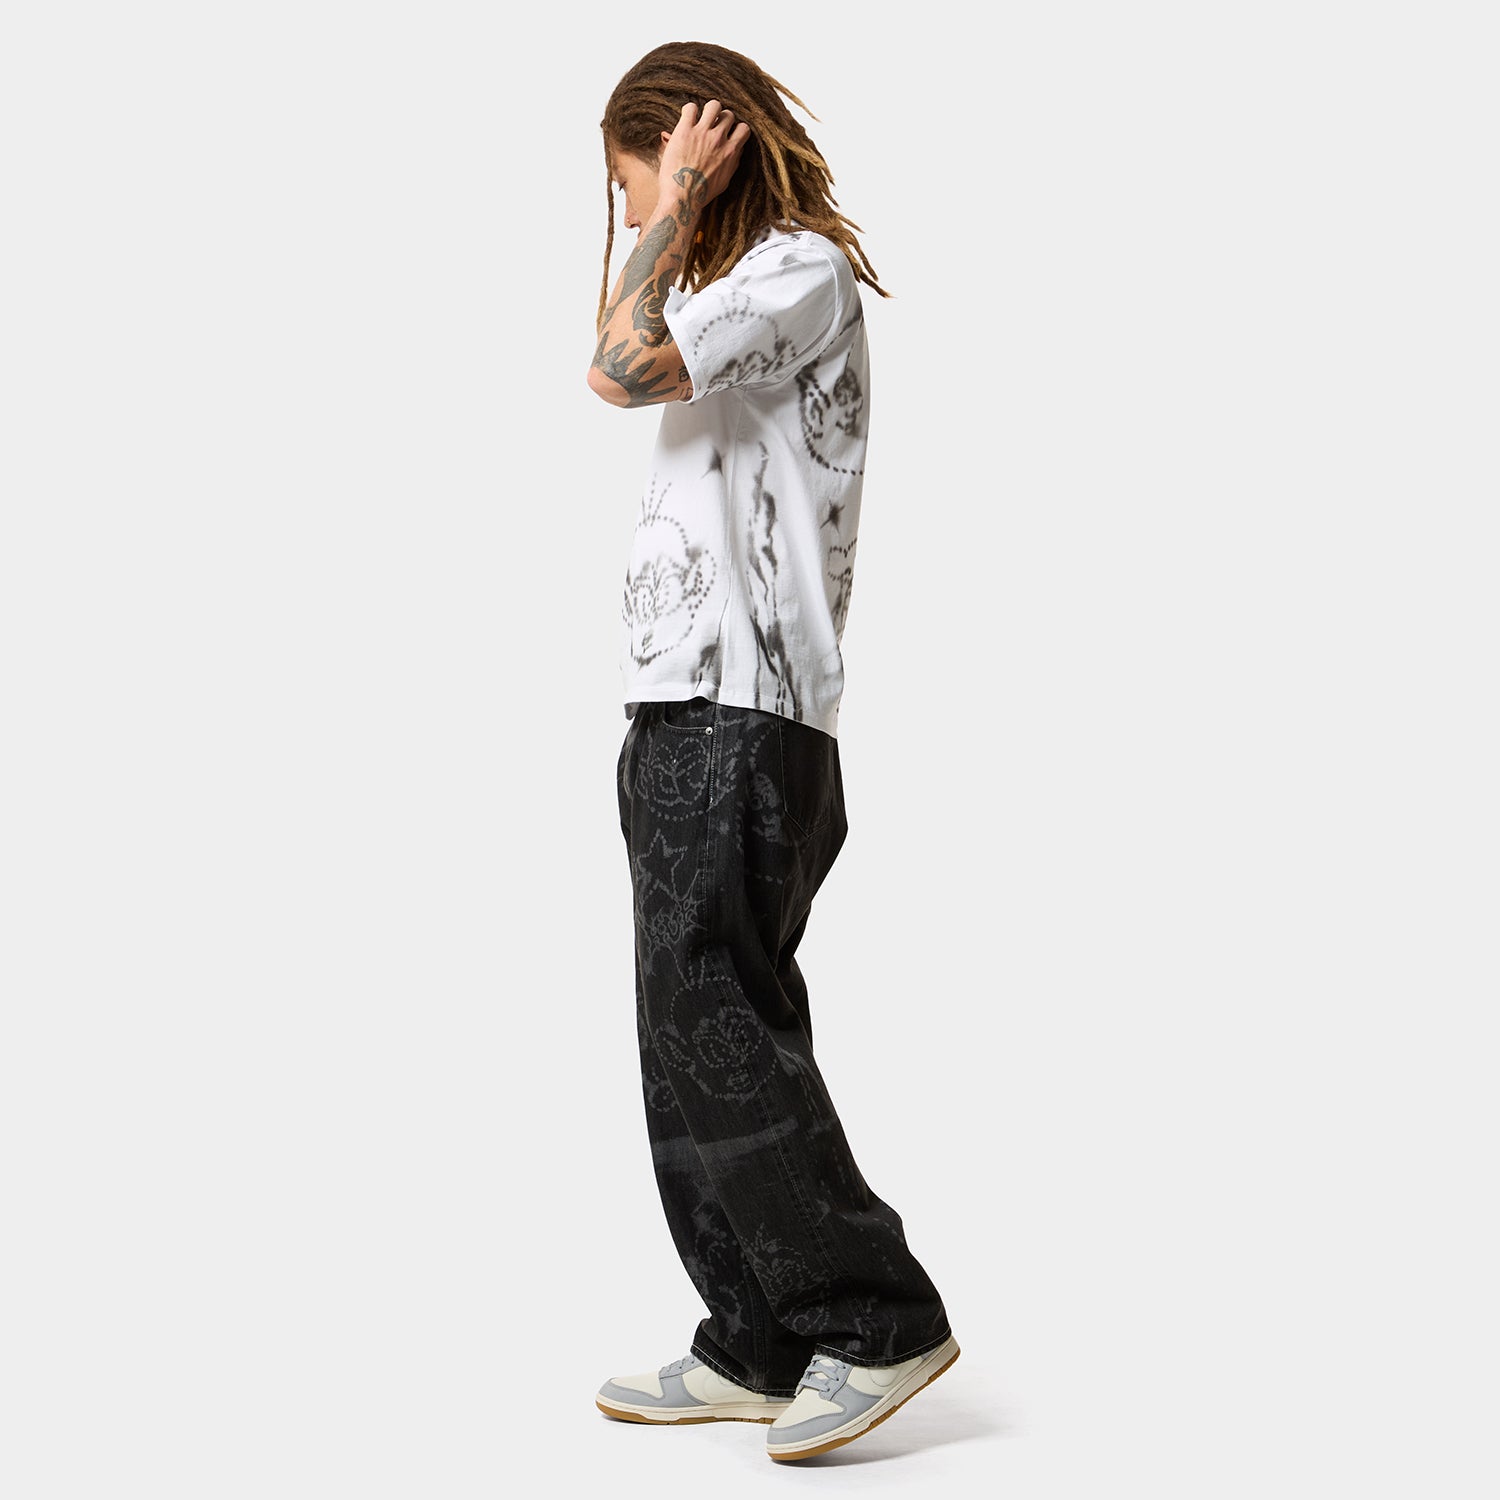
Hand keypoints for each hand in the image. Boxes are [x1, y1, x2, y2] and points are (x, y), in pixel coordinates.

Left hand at [656, 100, 751, 216]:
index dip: (735, 128)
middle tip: (712, 127)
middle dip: (721, 119)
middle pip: (728, 114)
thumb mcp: (725, 181)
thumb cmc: (702, 193)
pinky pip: (691, 108)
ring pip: (713, 105)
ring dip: (709, 110)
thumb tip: (737, 151)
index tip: (728, 133)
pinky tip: (687, 120)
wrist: (682, 198)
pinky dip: (690, 111)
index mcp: (731, 152)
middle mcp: (719, 139)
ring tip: (701, 119)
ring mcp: (702, 133)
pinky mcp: (685, 131)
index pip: (743, 128)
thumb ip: (732, 163)